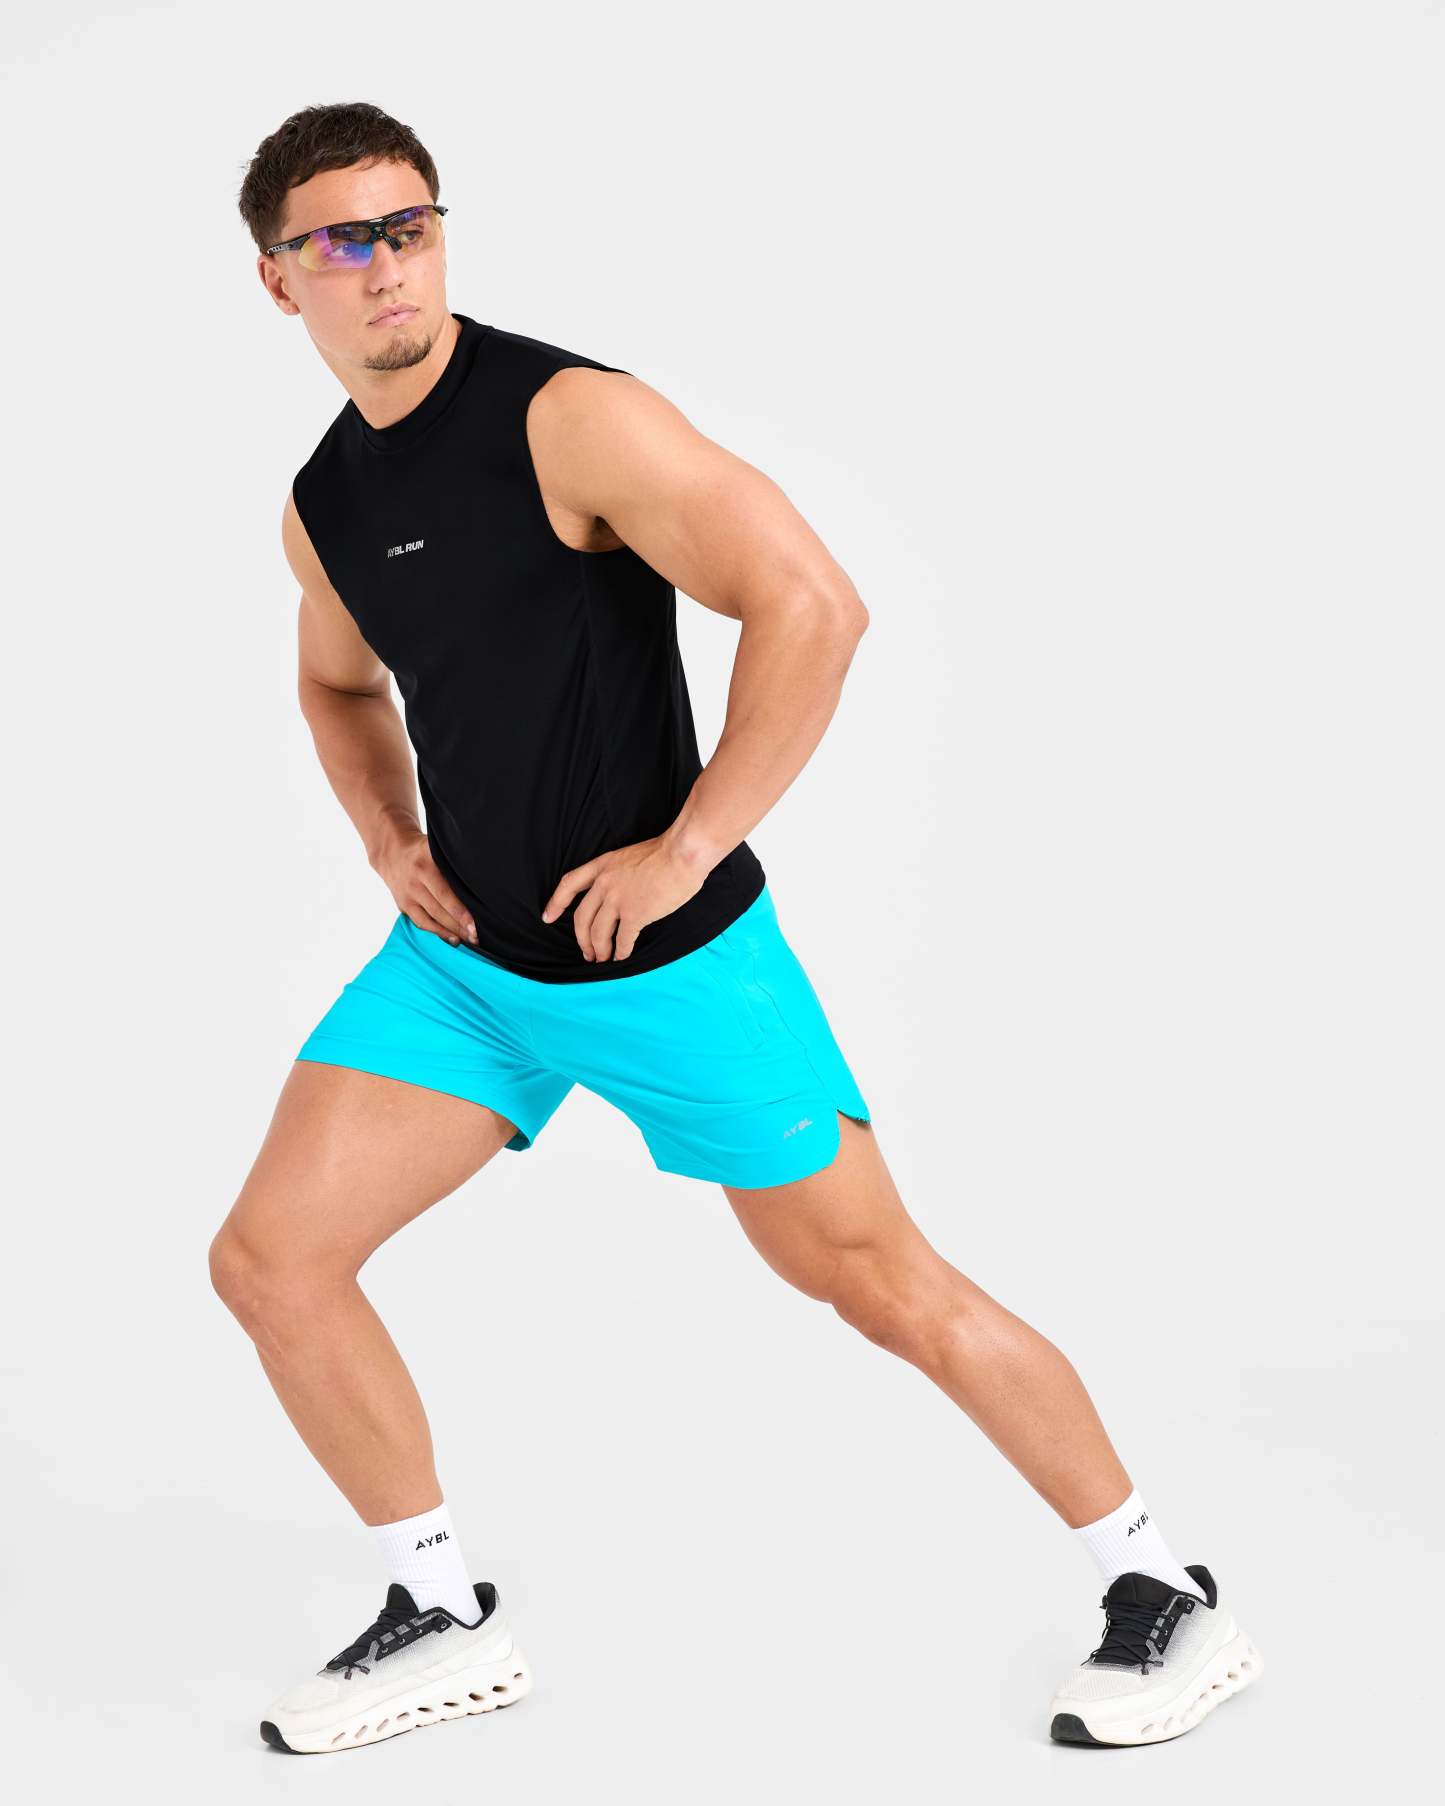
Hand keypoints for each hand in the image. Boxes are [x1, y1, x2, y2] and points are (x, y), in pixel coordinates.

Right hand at [373, 827, 477, 946]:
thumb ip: (454, 863)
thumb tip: (482, 881)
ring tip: (469, 940)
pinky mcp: (403, 905)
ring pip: (432, 918)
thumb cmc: (423, 851)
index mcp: (426, 864)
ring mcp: (408, 895)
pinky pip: (421, 923)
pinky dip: (438, 932)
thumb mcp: (437, 849)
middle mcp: (415, 881)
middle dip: (460, 925)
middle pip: (440, 908)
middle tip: (477, 937)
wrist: (391, 853)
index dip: (461, 911)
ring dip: (452, 931)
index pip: (446, 892)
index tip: (476, 924)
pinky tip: (453, 939)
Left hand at [541, 834, 709, 961]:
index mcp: (602, 865)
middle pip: (582, 918)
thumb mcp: (629, 857)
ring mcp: (618, 900)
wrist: (682, 853)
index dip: (556, 903)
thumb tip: (621, 896)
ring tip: (603, 958)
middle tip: (587, 953)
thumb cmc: (665, 852)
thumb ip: (619, 875)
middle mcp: (605, 884)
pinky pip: (623, 940)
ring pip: (599, 933)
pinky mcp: (636, 914)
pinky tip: (622, 956)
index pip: (569, 884)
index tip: (548, 917)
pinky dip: (621, 951)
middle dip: (582, 940)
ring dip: (600, 950)